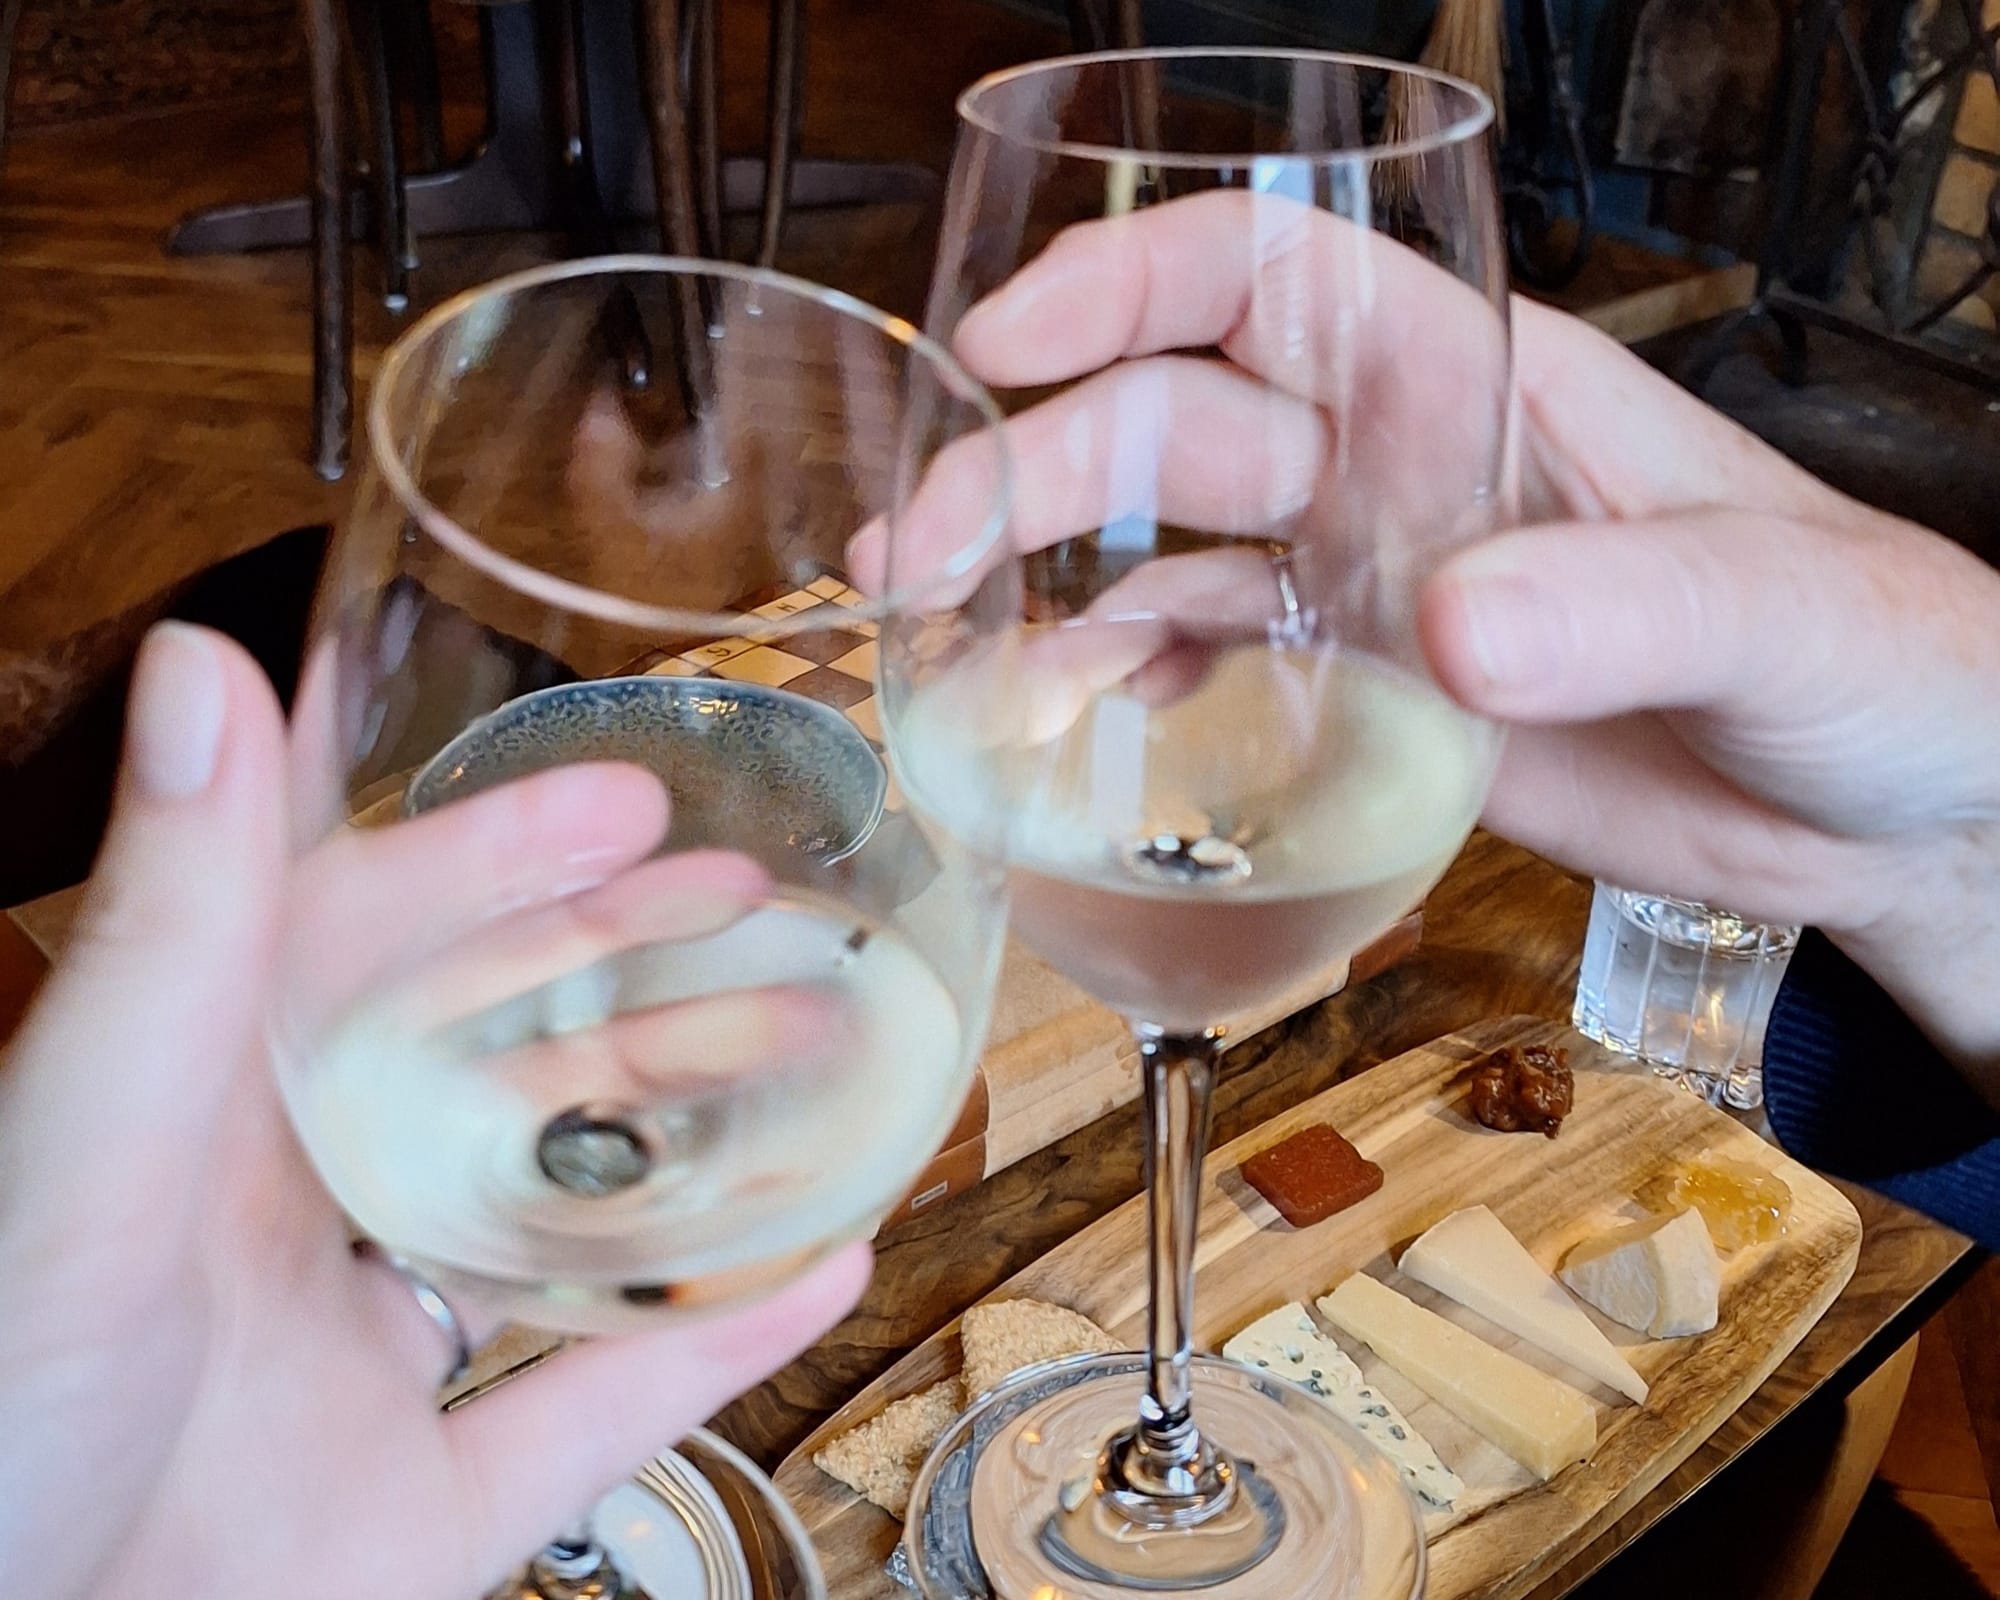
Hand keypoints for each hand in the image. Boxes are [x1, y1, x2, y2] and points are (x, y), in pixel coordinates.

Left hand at [0, 624, 869, 1599]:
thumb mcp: (84, 1149)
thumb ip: (169, 931)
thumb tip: (206, 666)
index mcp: (199, 1112)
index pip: (363, 933)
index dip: (493, 851)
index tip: (620, 791)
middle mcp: (296, 1219)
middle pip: (490, 1056)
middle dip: (623, 960)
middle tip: (746, 882)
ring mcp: (369, 1364)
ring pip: (565, 1220)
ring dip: (700, 1131)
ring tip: (817, 1026)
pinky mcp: (424, 1507)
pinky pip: (597, 1416)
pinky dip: (720, 1345)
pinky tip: (833, 1257)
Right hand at [903, 191, 1999, 1091]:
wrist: (1890, 812)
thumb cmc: (1875, 657)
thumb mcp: (1779, 608)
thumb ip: (1633, 604)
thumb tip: (1454, 625)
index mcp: (1481, 385)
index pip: (1276, 277)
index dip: (1133, 282)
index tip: (1017, 338)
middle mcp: (1399, 471)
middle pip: (1177, 423)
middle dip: (1038, 464)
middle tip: (926, 545)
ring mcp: (1369, 589)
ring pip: (1164, 549)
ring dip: (1044, 578)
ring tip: (937, 632)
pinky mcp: (1366, 703)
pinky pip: (1210, 669)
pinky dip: (1120, 683)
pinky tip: (1058, 720)